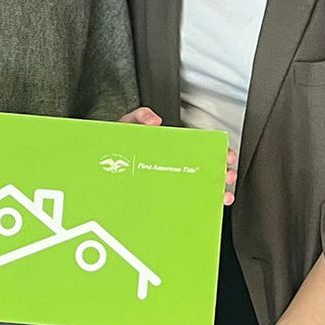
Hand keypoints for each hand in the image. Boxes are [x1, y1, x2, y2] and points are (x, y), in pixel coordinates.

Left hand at [120, 108, 236, 204]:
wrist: (98, 166)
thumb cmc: (115, 147)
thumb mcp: (125, 127)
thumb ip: (138, 116)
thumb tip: (155, 120)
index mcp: (169, 148)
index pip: (199, 149)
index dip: (217, 152)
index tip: (227, 156)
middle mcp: (173, 166)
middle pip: (205, 169)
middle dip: (222, 173)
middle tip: (227, 176)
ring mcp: (169, 183)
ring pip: (199, 188)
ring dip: (214, 191)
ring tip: (222, 195)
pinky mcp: (161, 199)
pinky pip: (183, 204)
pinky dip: (197, 207)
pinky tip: (206, 208)